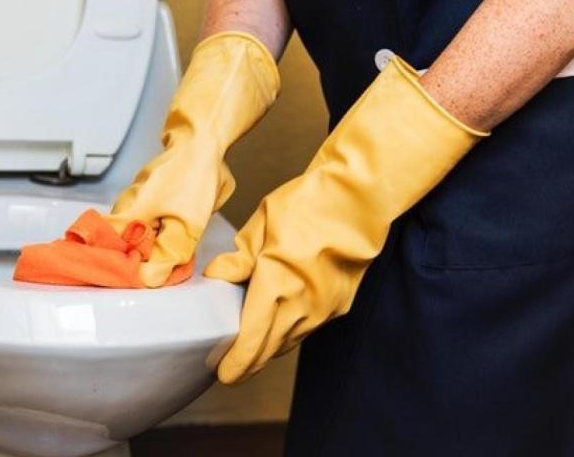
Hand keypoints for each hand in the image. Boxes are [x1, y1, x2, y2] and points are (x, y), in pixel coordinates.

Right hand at [106, 33, 279, 286]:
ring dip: (142, 252)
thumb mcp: (186, 226)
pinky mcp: (148, 195)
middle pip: (114, 245)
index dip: (100, 267)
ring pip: (131, 235)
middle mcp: (125, 206)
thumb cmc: (193, 177)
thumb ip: (166, 255)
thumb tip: (149, 278)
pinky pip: (143, 224)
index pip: (97, 248)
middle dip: (125, 265)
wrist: (203, 140)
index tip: (108, 283)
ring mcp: (135, 199)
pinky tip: (166, 244)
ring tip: (155, 267)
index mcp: (127, 214)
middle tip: (140, 280)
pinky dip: (151, 238)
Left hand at [206, 56, 485, 382]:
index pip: (251, 339)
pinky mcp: (339, 305)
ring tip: (251, 348)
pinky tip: (279, 325)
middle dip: (249, 363)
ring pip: (290, 341)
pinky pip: (308, 328)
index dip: (236, 362)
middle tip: (231, 369)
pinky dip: (290, 332)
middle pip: (270, 350)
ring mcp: (323, 309)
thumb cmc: (307, 205)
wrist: (357, 200)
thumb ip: (238, 258)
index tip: (223, 372)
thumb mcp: (261, 225)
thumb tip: (217, 277)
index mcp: (276, 285)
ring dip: (270, 348)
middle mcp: (301, 305)